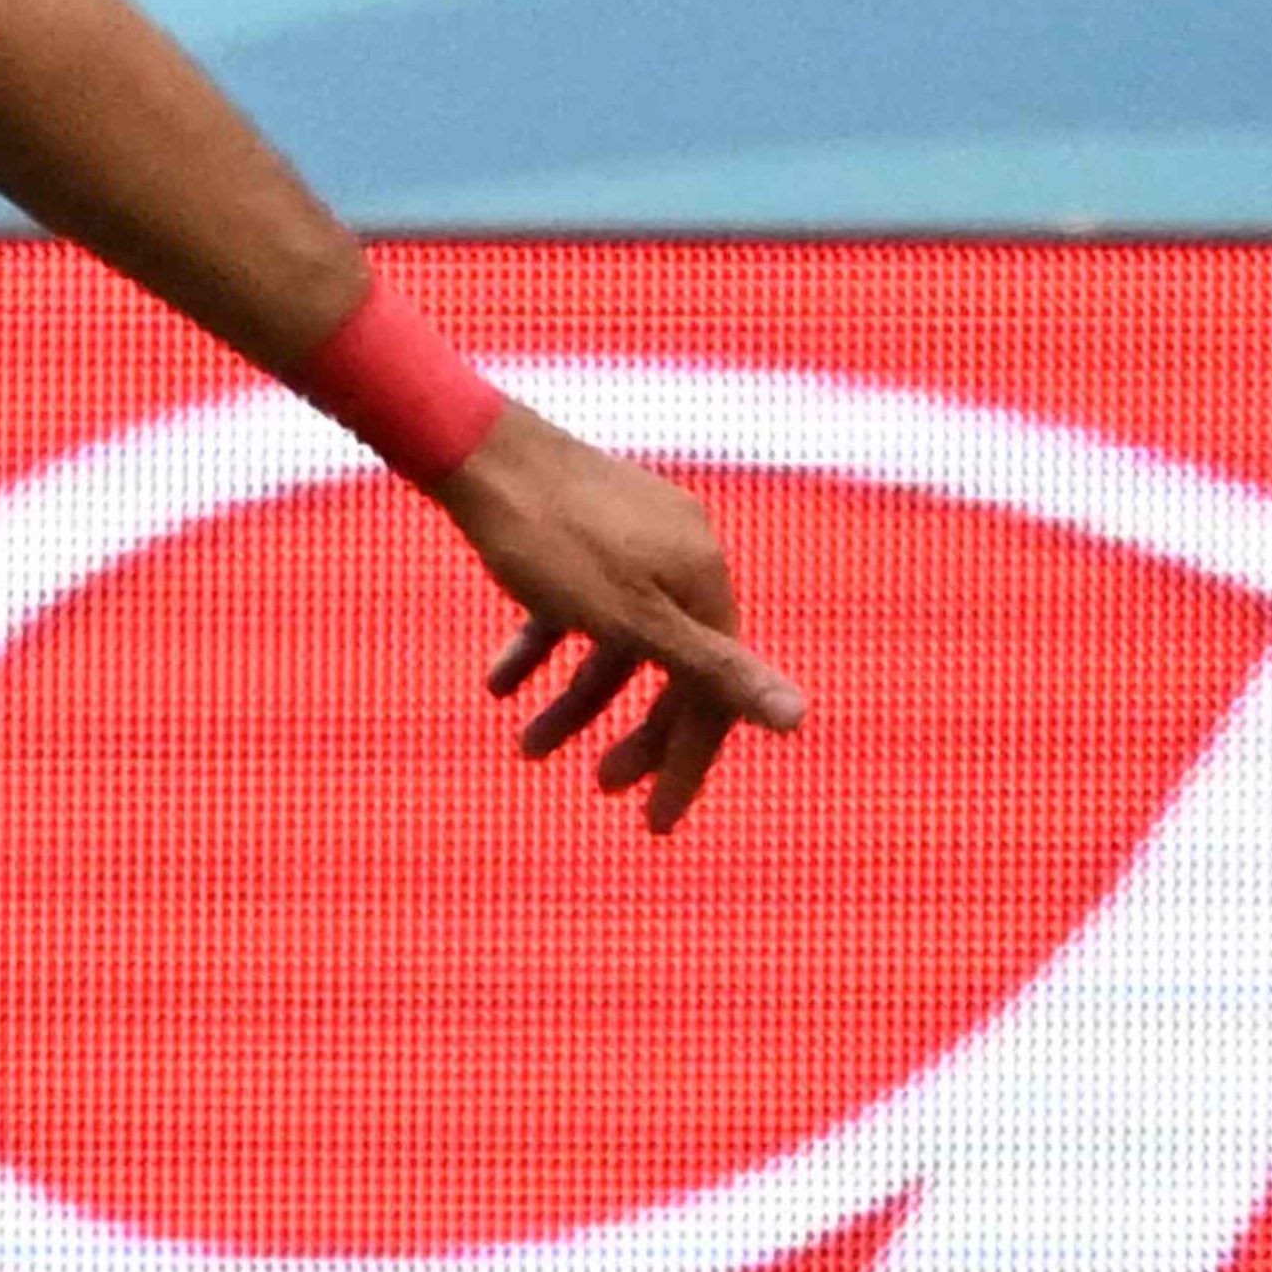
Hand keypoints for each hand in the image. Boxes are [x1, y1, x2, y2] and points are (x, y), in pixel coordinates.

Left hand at [445, 404, 805, 832]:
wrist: (472, 448)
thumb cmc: (548, 538)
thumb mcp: (629, 619)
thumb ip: (712, 671)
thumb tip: (799, 718)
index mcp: (702, 581)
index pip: (713, 692)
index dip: (688, 762)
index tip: (655, 823)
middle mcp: (680, 557)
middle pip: (672, 669)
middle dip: (636, 735)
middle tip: (598, 786)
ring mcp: (630, 541)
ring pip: (616, 642)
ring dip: (575, 701)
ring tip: (525, 746)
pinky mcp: (579, 532)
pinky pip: (572, 606)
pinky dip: (541, 648)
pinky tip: (497, 684)